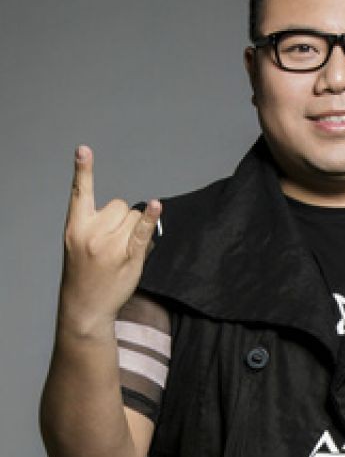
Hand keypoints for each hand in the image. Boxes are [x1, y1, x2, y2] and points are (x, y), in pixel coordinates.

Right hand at [59, 145, 160, 333]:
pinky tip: (157, 206)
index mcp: (76, 227)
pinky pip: (142, 231)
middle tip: (112, 244)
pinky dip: (151, 218)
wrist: (85, 307)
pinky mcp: (129, 255)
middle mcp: (92, 233)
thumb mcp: (79, 245)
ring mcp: (110, 244)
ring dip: (135, 229)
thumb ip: (99, 225)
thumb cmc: (85, 273)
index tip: (84, 150)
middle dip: (122, 219)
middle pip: (120, 205)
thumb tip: (137, 213)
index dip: (83, 171)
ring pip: (134, 217)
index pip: (80, 193)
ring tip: (122, 252)